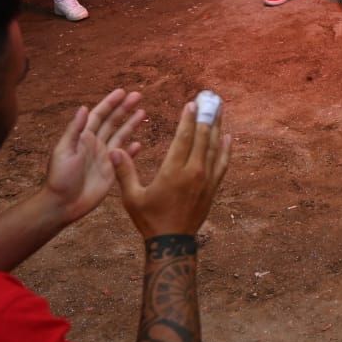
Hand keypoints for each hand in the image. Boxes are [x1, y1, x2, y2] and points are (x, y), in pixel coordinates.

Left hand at [43, 89, 144, 223]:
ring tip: (143, 112)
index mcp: (83, 138)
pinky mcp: (112, 170)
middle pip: (112, 122)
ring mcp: (105, 157)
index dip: (110, 103)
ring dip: (131, 124)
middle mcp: (95, 144)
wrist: (63, 204)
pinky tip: (140, 143)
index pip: (98, 115)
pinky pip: (125, 156)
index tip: (122, 92)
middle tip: (138, 95)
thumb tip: (84, 107)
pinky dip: (132, 150)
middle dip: (124, 108)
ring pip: (121, 135)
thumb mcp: (64, 151)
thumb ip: (75, 130)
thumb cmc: (60, 177)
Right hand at [111, 98, 230, 239]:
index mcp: (173, 171)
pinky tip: (228, 137)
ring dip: (217, 127)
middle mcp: (194, 172)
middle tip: (210, 99)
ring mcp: (206, 180)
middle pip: (203, 137)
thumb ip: (124, 172)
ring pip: (215, 147)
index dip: (188, 119)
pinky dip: (226, 149)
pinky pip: (223, 163)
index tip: (191, 103)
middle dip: (206, 116)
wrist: (173, 242)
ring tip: (219, 110)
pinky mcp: (213, 188)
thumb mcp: (132, 197)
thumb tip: (112, 150)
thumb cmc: (149, 219)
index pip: (184, 138)